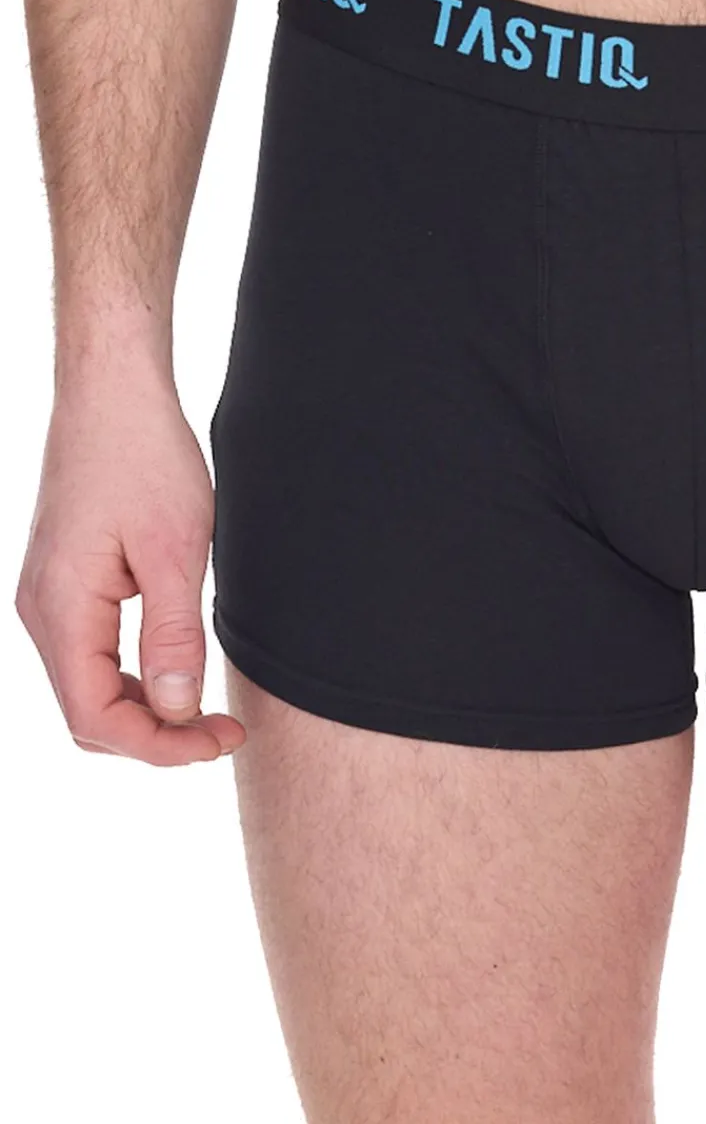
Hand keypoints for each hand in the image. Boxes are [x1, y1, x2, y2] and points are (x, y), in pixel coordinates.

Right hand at [15, 359, 244, 764]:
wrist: (115, 395)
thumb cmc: (145, 457)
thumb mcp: (176, 550)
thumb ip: (173, 635)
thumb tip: (174, 711)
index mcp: (61, 610)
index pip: (95, 718)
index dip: (160, 746)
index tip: (221, 740)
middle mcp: (43, 612)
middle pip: (88, 712)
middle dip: (156, 735)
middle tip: (225, 732)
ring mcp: (51, 598)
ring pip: (90, 685)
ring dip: (146, 709)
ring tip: (209, 711)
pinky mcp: (68, 582)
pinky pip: (93, 652)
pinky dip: (134, 675)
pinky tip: (179, 669)